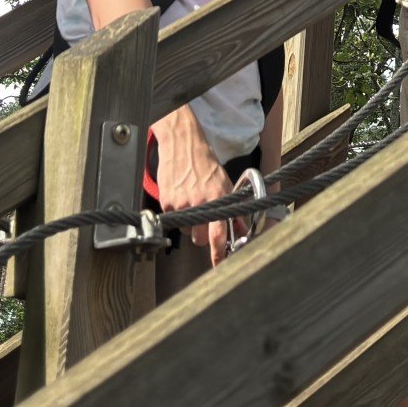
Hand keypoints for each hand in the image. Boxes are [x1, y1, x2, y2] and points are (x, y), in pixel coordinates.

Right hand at [152, 109, 233, 265]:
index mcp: (218, 199)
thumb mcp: (224, 184)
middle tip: (204, 219)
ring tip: (192, 201)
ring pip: (187, 231)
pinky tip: (182, 197)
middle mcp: (200, 203)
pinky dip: (178, 213)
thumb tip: (240, 230)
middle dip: (203, 234)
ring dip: (191, 223)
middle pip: (200, 239)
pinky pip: (174, 220)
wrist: (183, 144)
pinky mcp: (167, 203)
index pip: (218, 234)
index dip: (219, 252)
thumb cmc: (205, 164)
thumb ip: (232, 209)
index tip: (219, 264)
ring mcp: (181, 204)